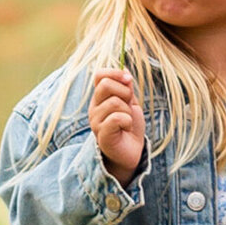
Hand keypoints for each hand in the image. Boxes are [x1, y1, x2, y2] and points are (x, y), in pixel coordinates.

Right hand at [89, 69, 143, 183]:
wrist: (132, 151)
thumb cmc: (129, 126)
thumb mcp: (131, 103)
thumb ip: (127, 89)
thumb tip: (125, 73)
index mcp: (100, 98)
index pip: (99, 75)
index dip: (115, 73)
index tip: (128, 80)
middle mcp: (94, 108)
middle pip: (106, 85)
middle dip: (125, 92)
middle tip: (129, 106)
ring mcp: (96, 122)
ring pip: (115, 102)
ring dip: (128, 112)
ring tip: (127, 122)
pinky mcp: (102, 135)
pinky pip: (116, 118)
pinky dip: (127, 122)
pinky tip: (126, 129)